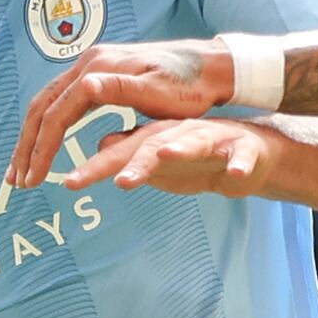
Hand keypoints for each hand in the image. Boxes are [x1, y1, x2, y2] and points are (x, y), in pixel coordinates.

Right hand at [7, 38, 232, 186]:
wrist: (209, 66)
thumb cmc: (189, 87)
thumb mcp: (159, 93)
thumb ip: (122, 90)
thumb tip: (87, 83)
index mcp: (98, 70)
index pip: (56, 114)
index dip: (41, 149)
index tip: (33, 180)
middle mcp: (88, 63)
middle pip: (42, 107)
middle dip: (26, 146)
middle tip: (16, 182)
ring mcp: (91, 66)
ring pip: (47, 104)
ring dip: (32, 137)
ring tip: (22, 169)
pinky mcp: (98, 74)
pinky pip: (61, 102)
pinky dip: (47, 127)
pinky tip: (44, 145)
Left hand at [55, 115, 275, 197]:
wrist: (248, 151)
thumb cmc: (196, 156)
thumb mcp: (158, 161)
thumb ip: (129, 156)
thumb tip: (97, 149)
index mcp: (155, 138)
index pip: (119, 153)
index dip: (95, 167)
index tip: (69, 183)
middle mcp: (179, 134)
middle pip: (151, 146)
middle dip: (134, 162)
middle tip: (118, 180)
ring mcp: (211, 139)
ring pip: (194, 141)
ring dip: (181, 148)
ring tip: (166, 155)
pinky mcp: (241, 149)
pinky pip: (240, 156)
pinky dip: (238, 163)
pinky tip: (235, 173)